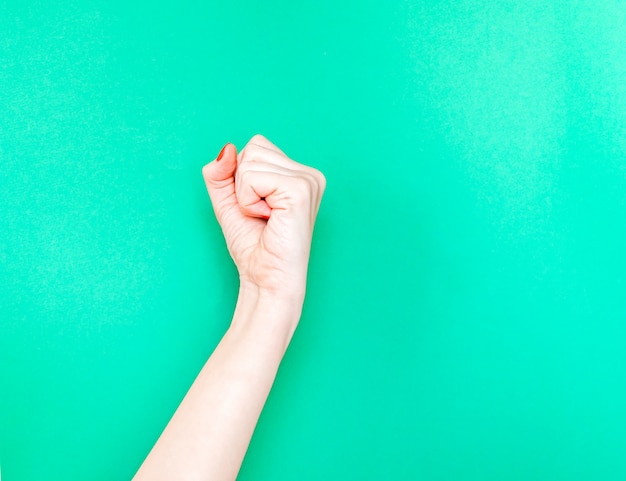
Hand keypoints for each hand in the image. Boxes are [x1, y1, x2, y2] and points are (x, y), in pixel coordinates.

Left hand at [202, 135, 325, 303]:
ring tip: (265, 218)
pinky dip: (247, 201)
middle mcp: (310, 174)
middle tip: (261, 214)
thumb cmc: (254, 245)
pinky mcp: (300, 191)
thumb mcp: (228, 201)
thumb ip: (220, 172)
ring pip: (249, 161)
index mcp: (300, 173)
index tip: (257, 207)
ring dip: (244, 195)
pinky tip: (268, 219)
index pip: (256, 145)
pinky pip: (251, 178)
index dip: (242, 177)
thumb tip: (227, 149)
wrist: (265, 279)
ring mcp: (308, 180)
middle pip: (253, 148)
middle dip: (242, 184)